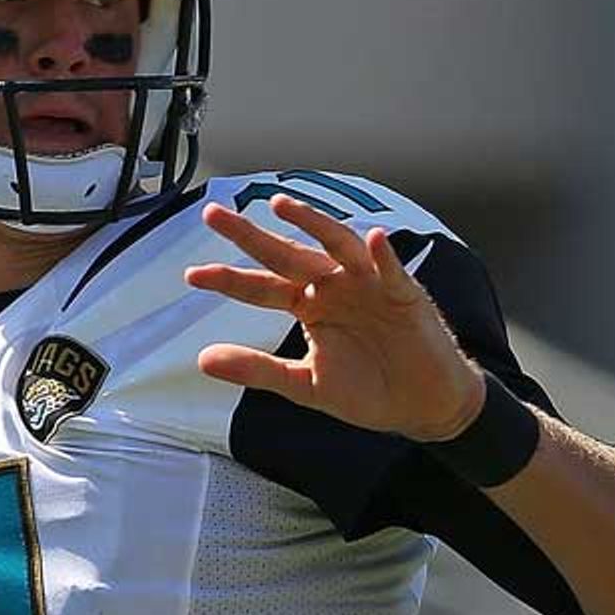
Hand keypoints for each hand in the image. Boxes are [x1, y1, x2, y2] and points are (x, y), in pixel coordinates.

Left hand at [184, 194, 483, 441]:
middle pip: (287, 254)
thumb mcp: (305, 384)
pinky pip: (392, 272)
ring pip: (336, 246)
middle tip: (213, 216)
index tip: (192, 276)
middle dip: (251, 235)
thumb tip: (203, 359)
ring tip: (283, 207)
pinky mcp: (404, 295)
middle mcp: (333, 286)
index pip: (261, 287)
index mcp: (308, 304)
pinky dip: (384, 256)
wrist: (423, 406)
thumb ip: (258, 370)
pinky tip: (374, 239)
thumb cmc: (367, 390)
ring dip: (313, 224)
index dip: (229, 280)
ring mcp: (368, 285)